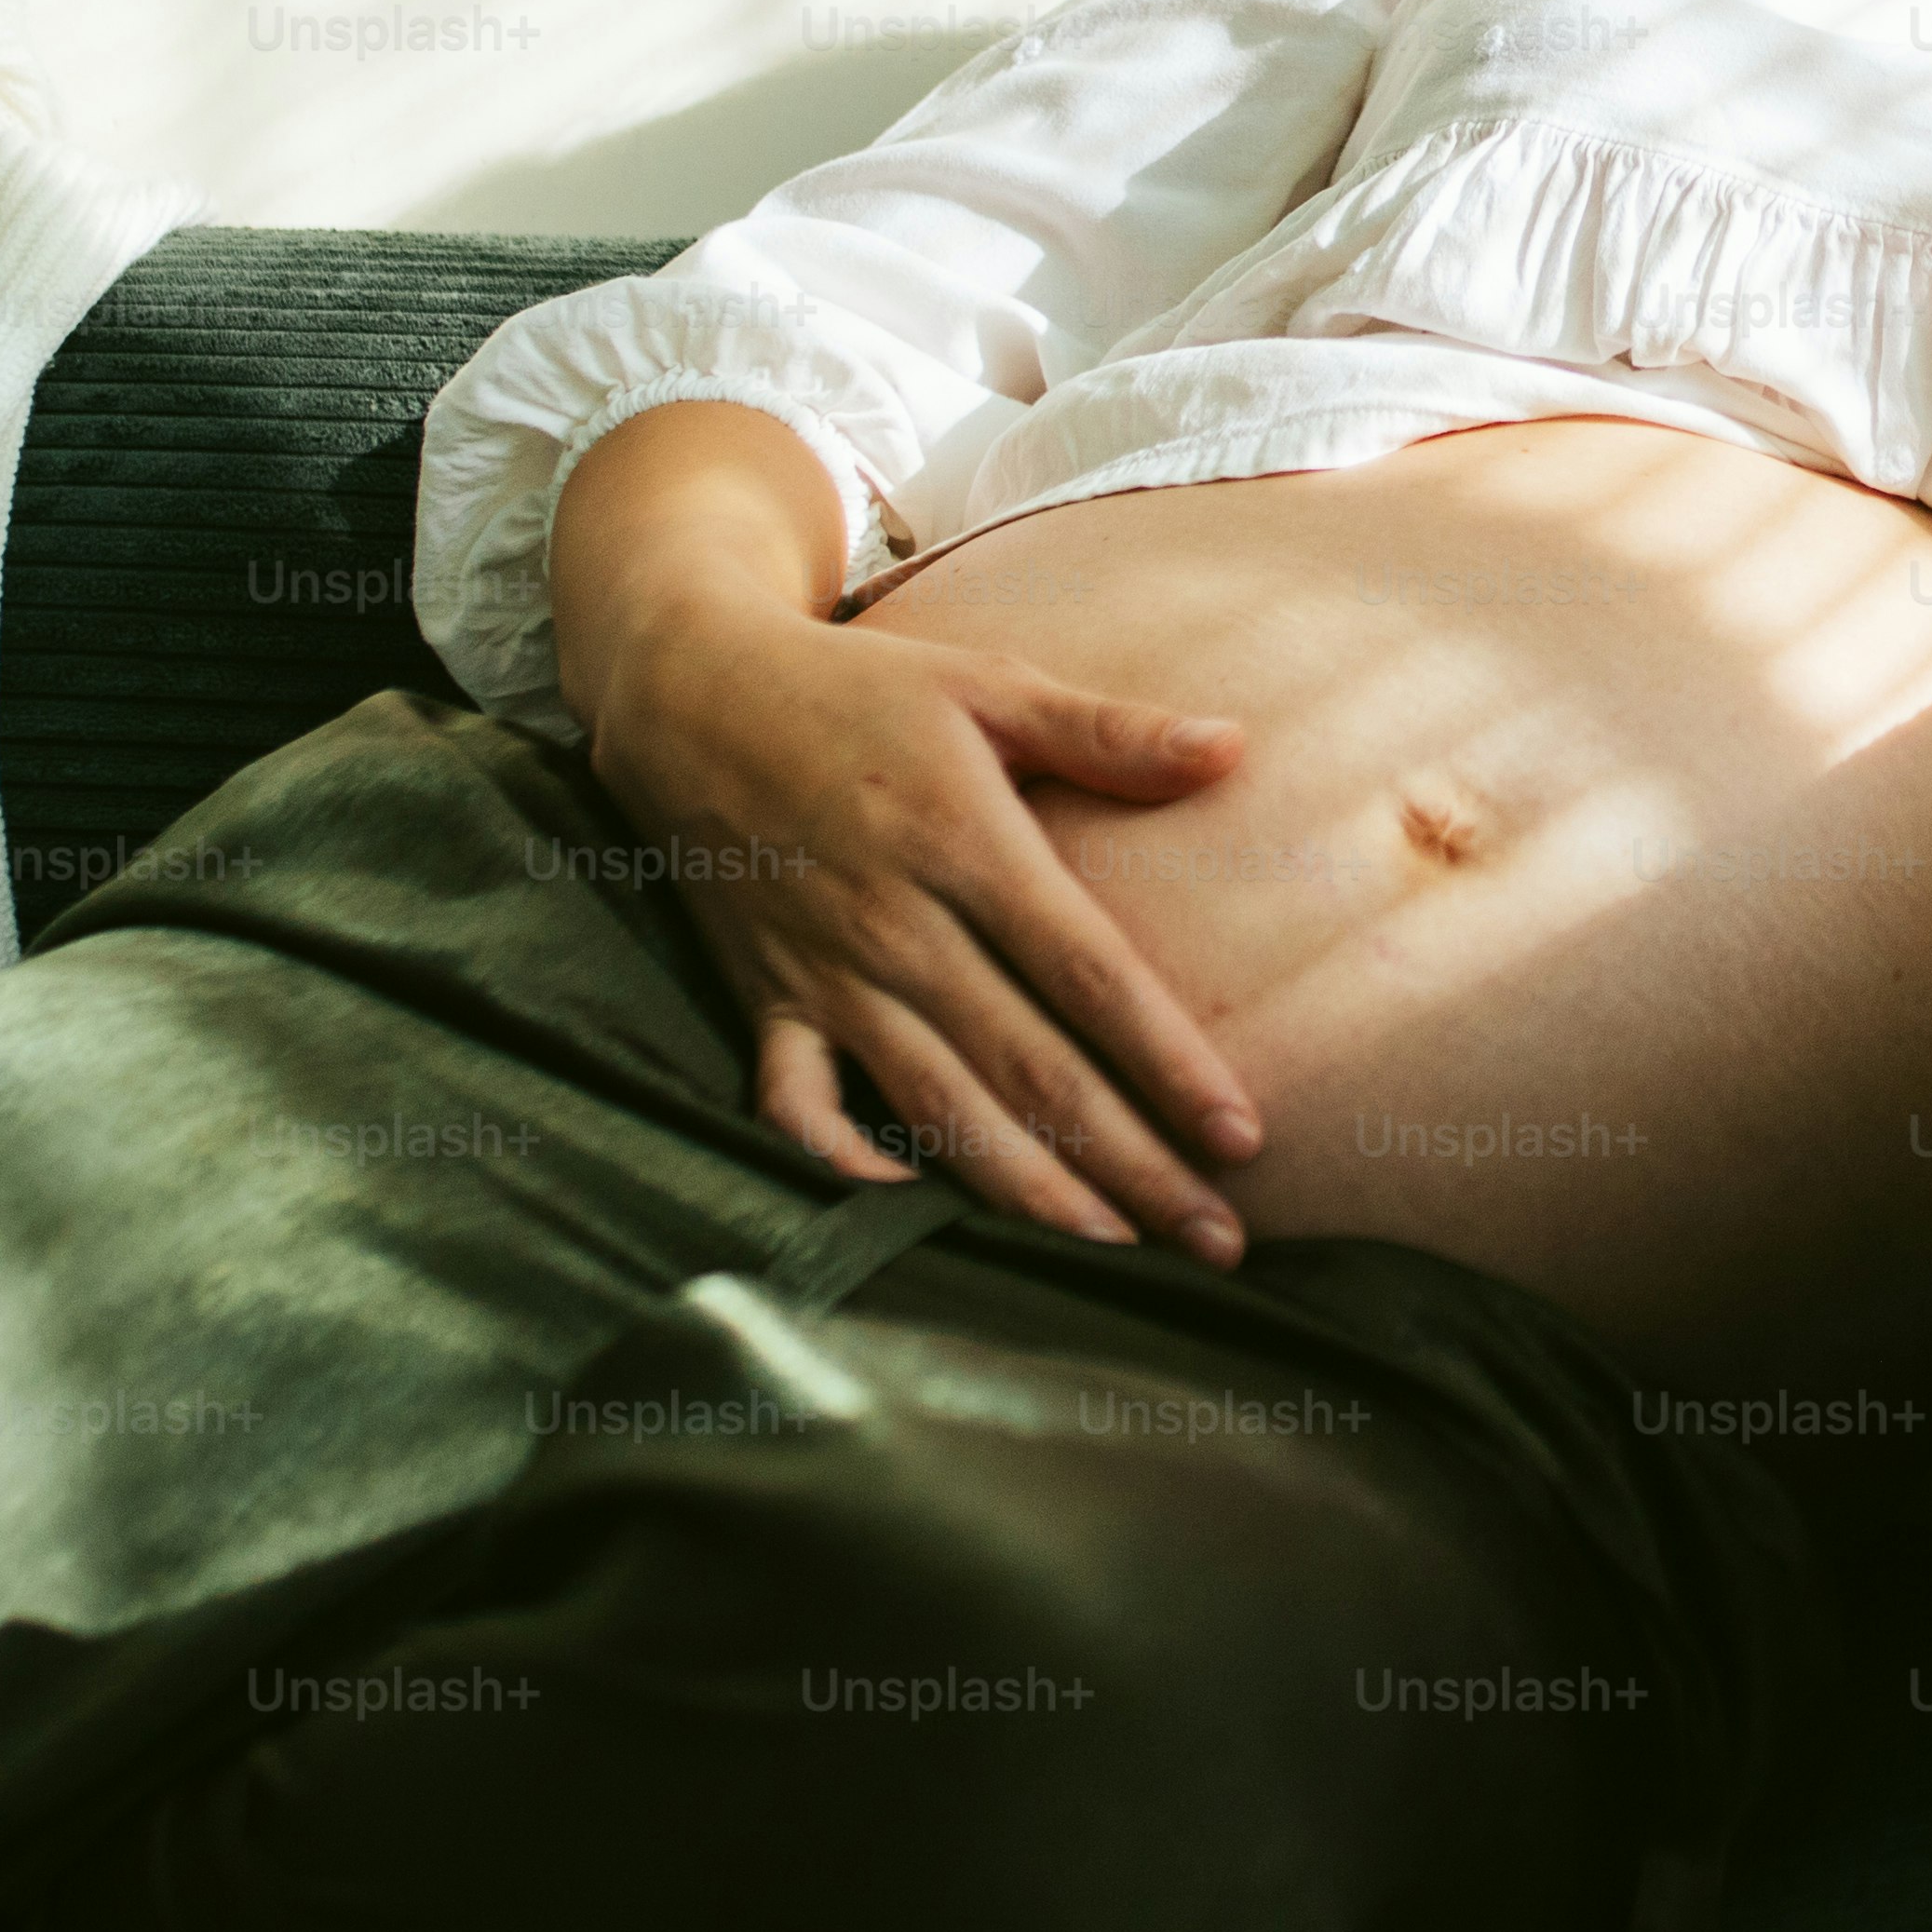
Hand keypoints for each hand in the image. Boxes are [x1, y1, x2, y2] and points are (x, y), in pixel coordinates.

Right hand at [585, 598, 1264, 1263]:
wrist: (691, 692)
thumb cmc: (859, 688)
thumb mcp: (988, 685)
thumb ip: (1110, 731)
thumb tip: (1234, 748)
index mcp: (965, 847)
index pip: (1088, 977)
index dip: (1168, 1062)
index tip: (1241, 1135)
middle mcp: (898, 928)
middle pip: (1031, 1069)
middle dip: (1130, 1164)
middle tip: (1216, 1239)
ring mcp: (826, 974)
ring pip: (937, 1108)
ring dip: (1028, 1191)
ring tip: (1114, 1245)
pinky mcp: (764, 1000)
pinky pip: (795, 1105)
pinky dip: (839, 1160)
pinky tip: (905, 1202)